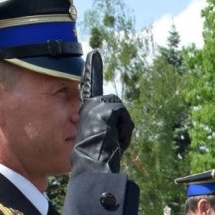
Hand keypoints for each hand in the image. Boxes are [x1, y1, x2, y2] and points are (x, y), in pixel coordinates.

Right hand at [71, 49, 134, 175]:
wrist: (92, 161)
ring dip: (123, 132)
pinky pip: (126, 119)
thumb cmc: (96, 158)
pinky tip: (114, 138)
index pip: (91, 88)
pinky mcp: (107, 106)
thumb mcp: (103, 143)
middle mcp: (90, 105)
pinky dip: (125, 132)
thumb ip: (109, 134)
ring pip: (123, 116)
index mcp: (88, 113)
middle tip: (112, 141)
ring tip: (111, 141)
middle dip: (122, 129)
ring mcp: (98, 105)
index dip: (93, 71)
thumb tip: (114, 153)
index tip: (94, 54)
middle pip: (119, 111)